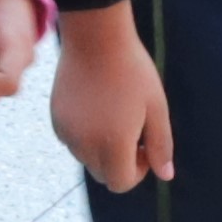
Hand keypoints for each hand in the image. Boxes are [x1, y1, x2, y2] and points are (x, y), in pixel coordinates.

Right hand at [54, 9, 172, 191]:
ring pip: (86, 158)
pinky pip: (72, 141)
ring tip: (114, 116)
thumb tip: (166, 176)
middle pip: (102, 175)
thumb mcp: (156, 108)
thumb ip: (161, 146)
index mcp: (113, 143)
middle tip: (132, 131)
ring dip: (101, 149)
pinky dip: (85, 136)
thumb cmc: (133, 71)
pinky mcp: (56, 118)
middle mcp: (85, 143)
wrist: (95, 38)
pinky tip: (96, 107)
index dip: (137, 171)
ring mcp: (67, 131)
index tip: (144, 145)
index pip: (120, 183)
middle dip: (120, 162)